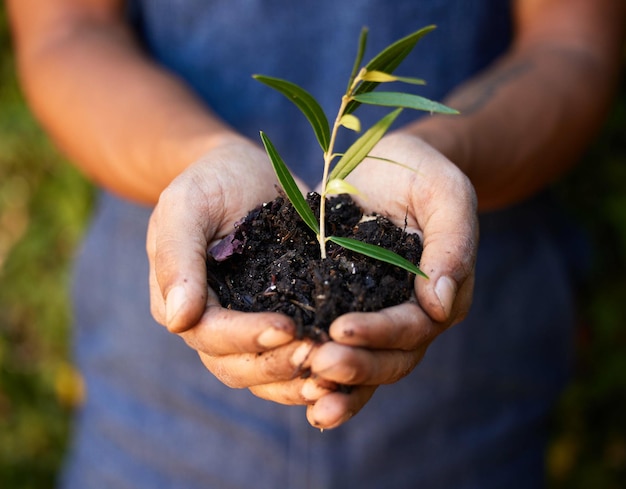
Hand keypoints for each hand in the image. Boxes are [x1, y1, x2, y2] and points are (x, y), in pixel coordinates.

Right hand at [147, 136, 311, 396]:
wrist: (242, 171)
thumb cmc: (210, 181)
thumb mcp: (186, 205)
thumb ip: (176, 257)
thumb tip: (178, 321)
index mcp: (182, 301)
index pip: (210, 334)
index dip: (247, 337)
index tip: (288, 328)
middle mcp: (213, 323)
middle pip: (237, 365)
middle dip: (278, 363)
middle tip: (319, 353)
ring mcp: (248, 324)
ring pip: (265, 373)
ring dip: (298, 379)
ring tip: (336, 373)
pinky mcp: (281, 317)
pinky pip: (290, 356)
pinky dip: (312, 371)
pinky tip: (344, 371)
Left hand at [300, 132, 477, 428]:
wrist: (387, 162)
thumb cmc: (423, 173)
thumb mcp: (446, 194)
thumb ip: (452, 243)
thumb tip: (440, 304)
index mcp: (439, 295)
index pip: (413, 327)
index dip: (380, 333)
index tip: (342, 329)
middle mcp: (408, 316)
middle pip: (388, 360)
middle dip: (354, 367)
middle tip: (316, 364)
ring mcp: (373, 316)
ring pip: (362, 364)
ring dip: (336, 384)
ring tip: (303, 390)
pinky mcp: (338, 306)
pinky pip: (332, 345)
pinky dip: (316, 370)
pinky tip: (290, 382)